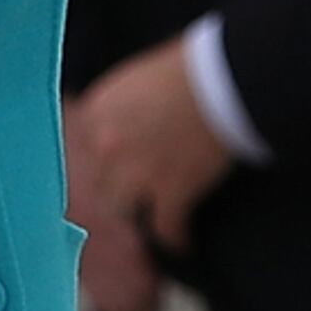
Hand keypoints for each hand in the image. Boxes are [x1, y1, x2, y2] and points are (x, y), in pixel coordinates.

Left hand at [63, 32, 239, 307]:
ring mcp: (136, 174)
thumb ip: (119, 108)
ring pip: (125, 210)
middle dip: (119, 192)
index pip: (87, 152)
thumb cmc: (188, 68)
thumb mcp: (136, 80)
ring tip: (155, 222)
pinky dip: (176, 238)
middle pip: (102, 183)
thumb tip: (123, 126)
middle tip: (134, 201)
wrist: (222, 79)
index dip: (105, 165)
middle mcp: (106, 147)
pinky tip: (184, 243)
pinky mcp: (170, 194)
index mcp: (95, 114)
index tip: (114, 174)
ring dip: (140, 217)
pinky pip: (166, 229)